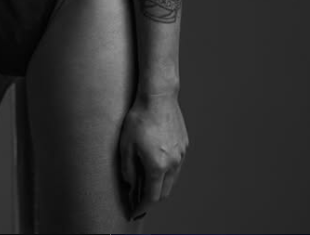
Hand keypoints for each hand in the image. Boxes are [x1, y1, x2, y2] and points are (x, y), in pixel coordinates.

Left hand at [118, 90, 188, 221]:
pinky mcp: (184, 145)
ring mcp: (181, 154)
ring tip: (146, 181)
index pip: (151, 197)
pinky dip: (167, 170)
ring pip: (172, 179)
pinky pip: (176, 164)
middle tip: (138, 198)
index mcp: (157, 166)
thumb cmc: (139, 118)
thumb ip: (127, 169)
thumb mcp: (125, 145)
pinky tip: (156, 162)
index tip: (134, 212)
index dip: (142, 207)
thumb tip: (130, 184)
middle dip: (151, 199)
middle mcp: (173, 163)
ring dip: (160, 184)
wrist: (158, 96)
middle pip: (164, 192)